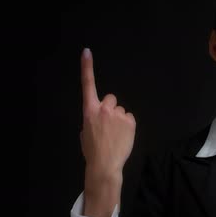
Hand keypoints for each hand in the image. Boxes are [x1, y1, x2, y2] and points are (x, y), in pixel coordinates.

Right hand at [79, 48, 135, 216]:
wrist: (104, 164)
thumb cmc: (92, 150)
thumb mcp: (85, 131)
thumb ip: (92, 118)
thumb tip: (98, 117)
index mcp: (89, 110)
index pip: (87, 84)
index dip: (87, 67)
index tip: (86, 52)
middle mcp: (104, 108)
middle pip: (111, 98)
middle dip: (111, 108)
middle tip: (108, 125)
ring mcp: (118, 114)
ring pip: (121, 111)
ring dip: (119, 119)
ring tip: (115, 135)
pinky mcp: (130, 121)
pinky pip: (129, 118)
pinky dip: (127, 126)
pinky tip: (123, 136)